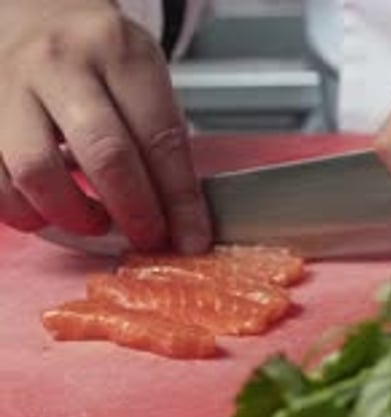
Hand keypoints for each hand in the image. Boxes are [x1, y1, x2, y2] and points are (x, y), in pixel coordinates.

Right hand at [0, 0, 210, 251]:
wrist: (32, 15)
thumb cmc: (94, 59)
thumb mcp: (140, 77)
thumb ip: (160, 141)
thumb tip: (182, 220)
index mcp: (117, 51)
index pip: (159, 137)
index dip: (179, 200)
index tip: (190, 238)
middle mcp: (61, 64)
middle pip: (105, 156)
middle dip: (135, 213)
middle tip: (146, 237)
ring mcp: (12, 88)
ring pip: (39, 173)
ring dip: (73, 216)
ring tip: (92, 221)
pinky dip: (26, 213)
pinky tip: (48, 212)